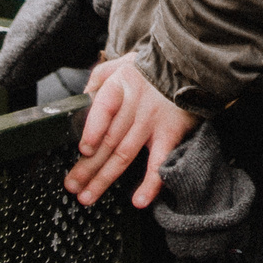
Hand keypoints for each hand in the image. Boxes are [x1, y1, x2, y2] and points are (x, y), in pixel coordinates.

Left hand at [65, 53, 196, 209]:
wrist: (191, 65)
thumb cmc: (152, 67)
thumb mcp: (122, 63)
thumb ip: (99, 77)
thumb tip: (82, 96)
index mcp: (120, 86)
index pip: (104, 109)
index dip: (92, 130)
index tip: (83, 150)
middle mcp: (134, 106)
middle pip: (107, 141)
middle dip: (87, 167)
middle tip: (72, 186)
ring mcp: (152, 122)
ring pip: (124, 155)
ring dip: (104, 179)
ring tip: (87, 197)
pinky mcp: (170, 134)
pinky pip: (158, 162)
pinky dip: (150, 183)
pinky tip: (139, 200)